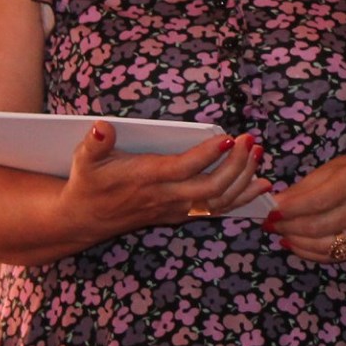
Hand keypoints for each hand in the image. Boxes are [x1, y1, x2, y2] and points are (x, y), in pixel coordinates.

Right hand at [61, 121, 267, 241]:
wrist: (85, 218)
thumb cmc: (89, 182)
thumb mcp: (84, 160)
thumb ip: (95, 143)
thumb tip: (101, 126)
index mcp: (146, 179)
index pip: (183, 169)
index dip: (207, 155)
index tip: (229, 137)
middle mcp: (165, 197)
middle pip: (210, 187)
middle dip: (236, 166)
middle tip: (252, 142)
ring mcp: (175, 209)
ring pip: (219, 201)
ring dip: (244, 180)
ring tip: (259, 155)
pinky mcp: (181, 214)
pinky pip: (217, 210)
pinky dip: (242, 198)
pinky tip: (261, 184)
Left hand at [267, 152, 345, 263]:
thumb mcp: (327, 170)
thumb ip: (300, 189)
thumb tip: (273, 205)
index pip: (315, 201)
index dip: (289, 210)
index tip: (270, 211)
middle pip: (317, 226)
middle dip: (287, 226)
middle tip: (270, 224)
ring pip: (322, 245)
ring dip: (294, 241)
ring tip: (281, 233)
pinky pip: (330, 256)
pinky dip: (307, 252)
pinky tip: (294, 243)